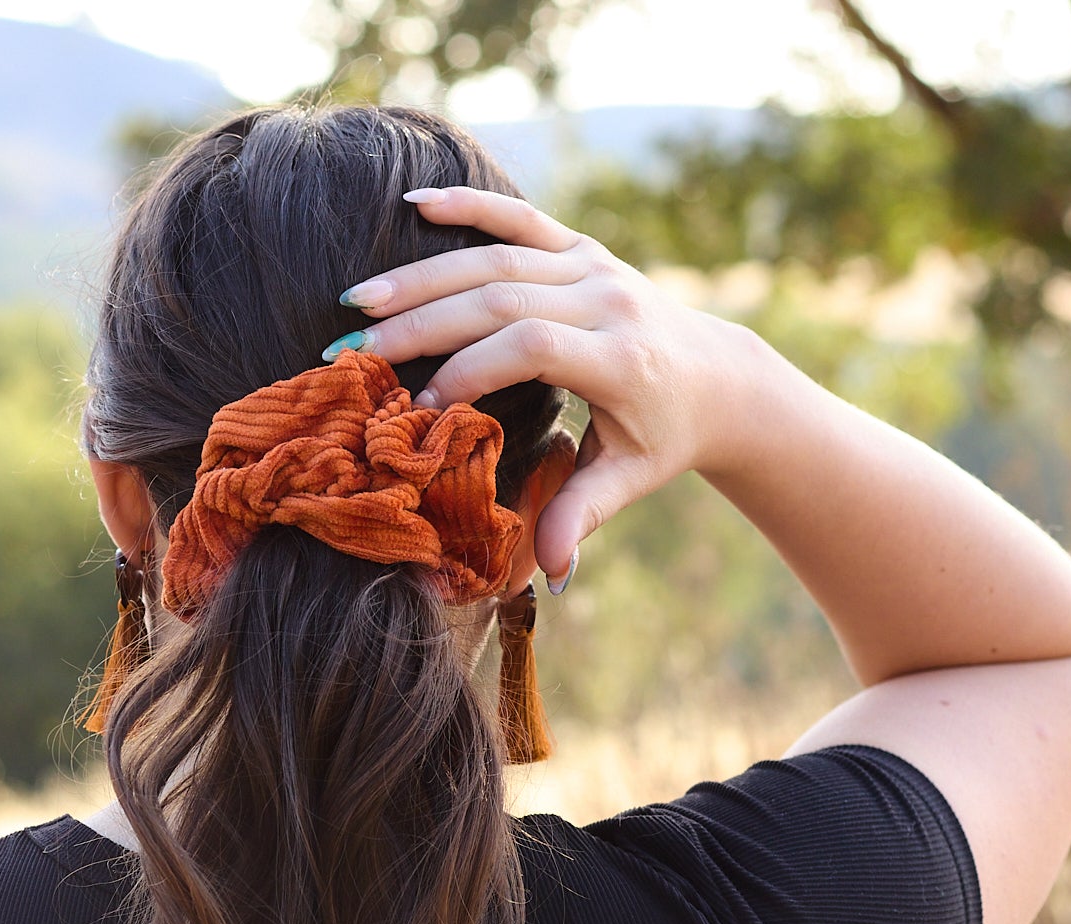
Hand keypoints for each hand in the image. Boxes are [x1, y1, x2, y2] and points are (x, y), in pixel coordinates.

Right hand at [334, 187, 769, 578]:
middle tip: (354, 352)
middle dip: (422, 323)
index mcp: (620, 357)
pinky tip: (414, 207)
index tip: (418, 407)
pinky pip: (521, 220)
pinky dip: (468, 208)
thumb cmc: (662, 437)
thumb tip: (554, 570)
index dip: (469, 370)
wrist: (716, 375)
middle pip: (502, 297)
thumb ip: (585, 514)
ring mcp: (594, 266)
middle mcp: (607, 300)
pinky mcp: (582, 248)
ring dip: (423, 277)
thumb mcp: (629, 480)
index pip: (532, 347)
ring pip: (499, 258)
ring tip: (359, 300)